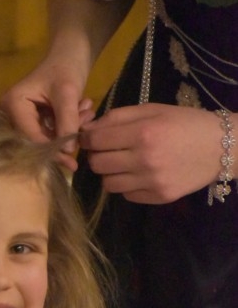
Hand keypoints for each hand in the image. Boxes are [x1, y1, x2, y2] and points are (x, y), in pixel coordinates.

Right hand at [0, 60, 93, 172]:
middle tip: (84, 130)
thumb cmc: (66, 67)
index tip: (72, 162)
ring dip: (67, 132)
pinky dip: (66, 128)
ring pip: (44, 139)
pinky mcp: (31, 120)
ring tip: (86, 113)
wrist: (70, 54)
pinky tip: (82, 114)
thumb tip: (68, 151)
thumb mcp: (68, 94)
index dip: (51, 150)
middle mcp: (9, 113)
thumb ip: (68, 121)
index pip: (30, 137)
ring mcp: (20, 118)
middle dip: (61, 139)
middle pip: (34, 141)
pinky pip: (48, 134)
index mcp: (12, 104)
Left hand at [79, 104, 225, 203]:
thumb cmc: (186, 123)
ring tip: (124, 163)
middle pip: (97, 164)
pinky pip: (127, 195)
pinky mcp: (160, 197)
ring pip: (108, 184)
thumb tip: (88, 129)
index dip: (86, 139)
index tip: (88, 138)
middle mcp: (145, 159)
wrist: (222, 147)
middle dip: (96, 156)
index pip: (95, 140)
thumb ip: (118, 117)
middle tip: (106, 151)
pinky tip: (140, 175)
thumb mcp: (153, 109)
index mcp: (143, 132)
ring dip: (110, 173)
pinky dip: (128, 186)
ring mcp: (152, 181)